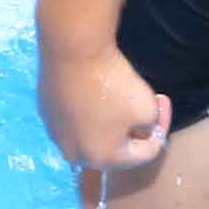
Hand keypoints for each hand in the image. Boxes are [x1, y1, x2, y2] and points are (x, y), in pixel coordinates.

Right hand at [38, 47, 171, 172]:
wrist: (72, 49)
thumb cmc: (113, 83)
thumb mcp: (148, 108)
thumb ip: (150, 126)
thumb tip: (140, 129)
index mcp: (102, 159)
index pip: (146, 153)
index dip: (161, 127)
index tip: (162, 100)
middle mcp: (74, 154)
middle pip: (114, 149)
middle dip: (131, 129)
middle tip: (139, 105)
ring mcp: (56, 134)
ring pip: (91, 134)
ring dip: (106, 122)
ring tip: (115, 97)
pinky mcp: (46, 114)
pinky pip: (73, 119)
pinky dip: (86, 110)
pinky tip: (91, 89)